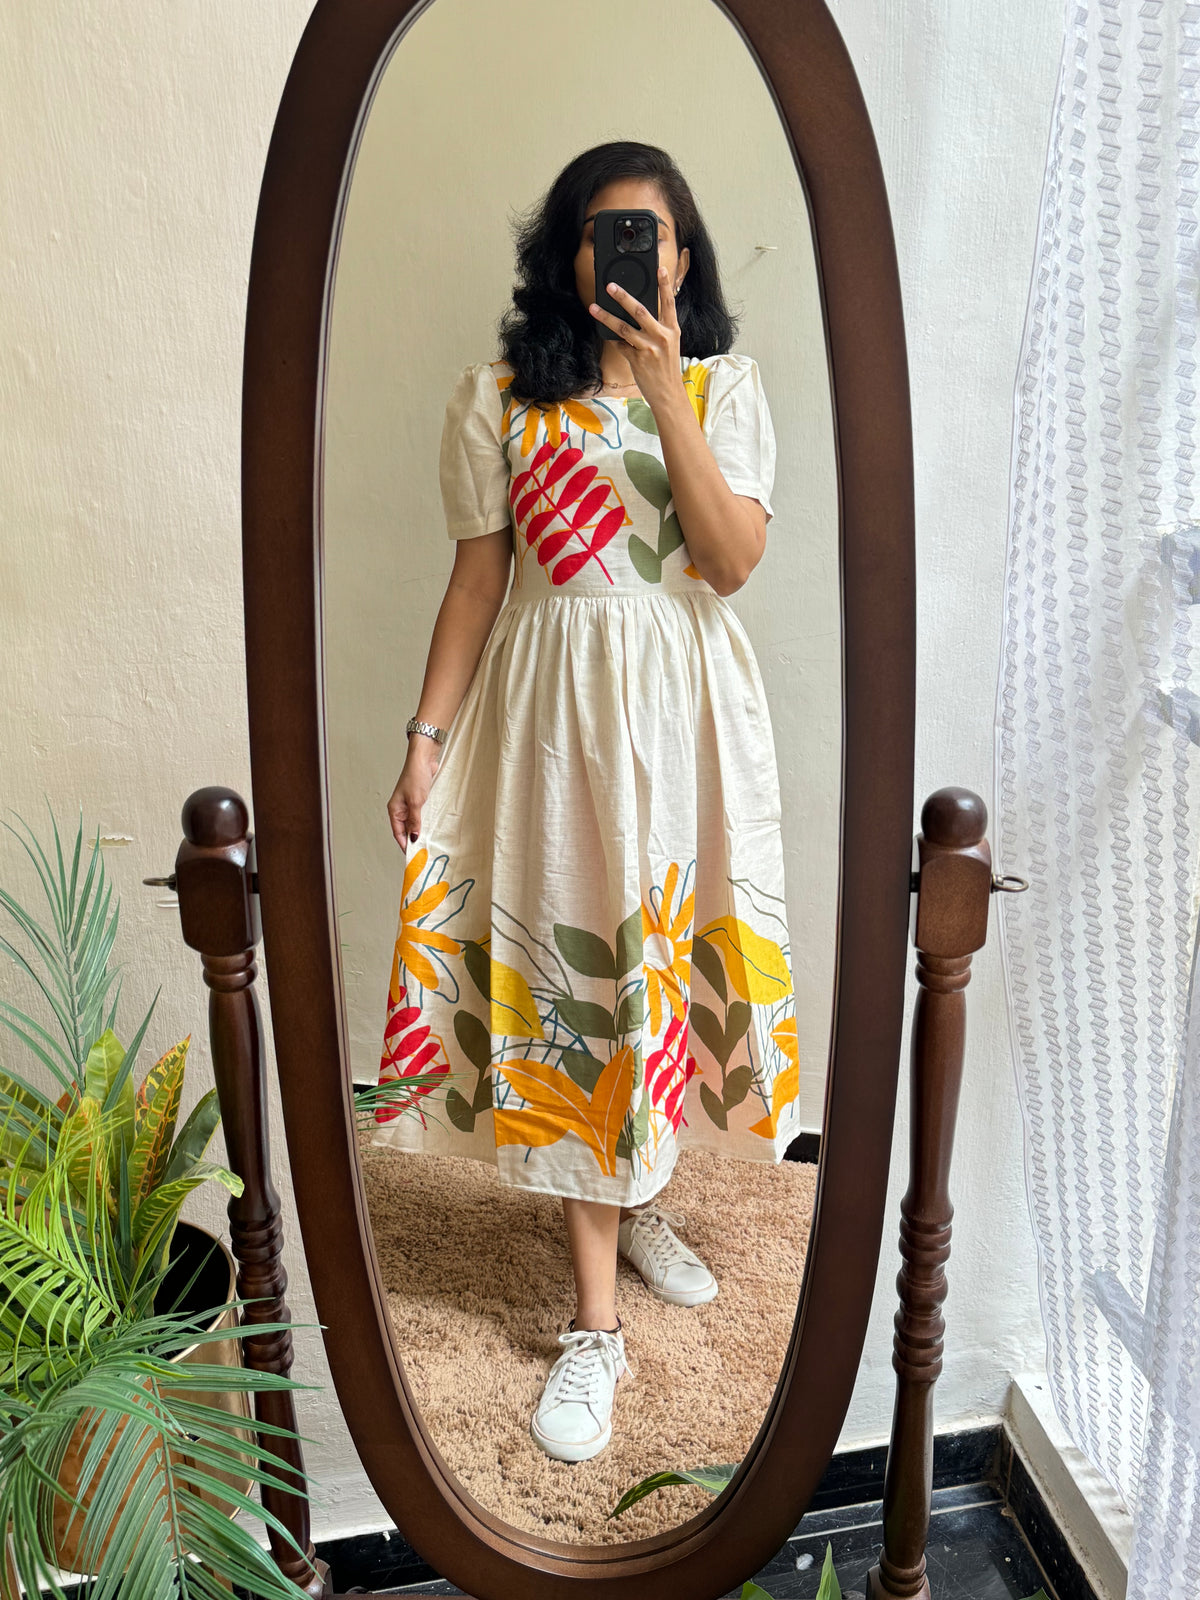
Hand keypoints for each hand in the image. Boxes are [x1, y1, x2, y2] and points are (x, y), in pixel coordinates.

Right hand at [386, 738, 440, 847]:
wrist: (423, 760)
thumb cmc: (416, 777)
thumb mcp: (416, 802)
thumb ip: (415, 820)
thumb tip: (414, 836)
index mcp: (394, 810)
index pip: (398, 832)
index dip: (404, 844)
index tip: (412, 855)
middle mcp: (400, 809)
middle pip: (405, 829)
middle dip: (412, 840)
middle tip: (422, 851)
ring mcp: (409, 804)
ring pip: (413, 823)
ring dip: (419, 831)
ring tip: (427, 842)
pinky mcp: (418, 800)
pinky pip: (420, 815)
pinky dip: (424, 822)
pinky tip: (431, 828)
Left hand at [588, 266, 684, 414]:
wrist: (668, 393)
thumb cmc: (667, 367)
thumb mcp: (669, 344)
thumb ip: (658, 327)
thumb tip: (639, 312)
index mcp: (672, 329)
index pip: (669, 302)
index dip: (664, 284)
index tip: (659, 268)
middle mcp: (661, 336)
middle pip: (640, 310)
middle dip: (623, 297)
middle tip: (610, 286)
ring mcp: (648, 348)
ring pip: (623, 327)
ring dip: (606, 317)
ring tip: (593, 308)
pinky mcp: (636, 359)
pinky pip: (620, 345)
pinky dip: (612, 339)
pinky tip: (605, 333)